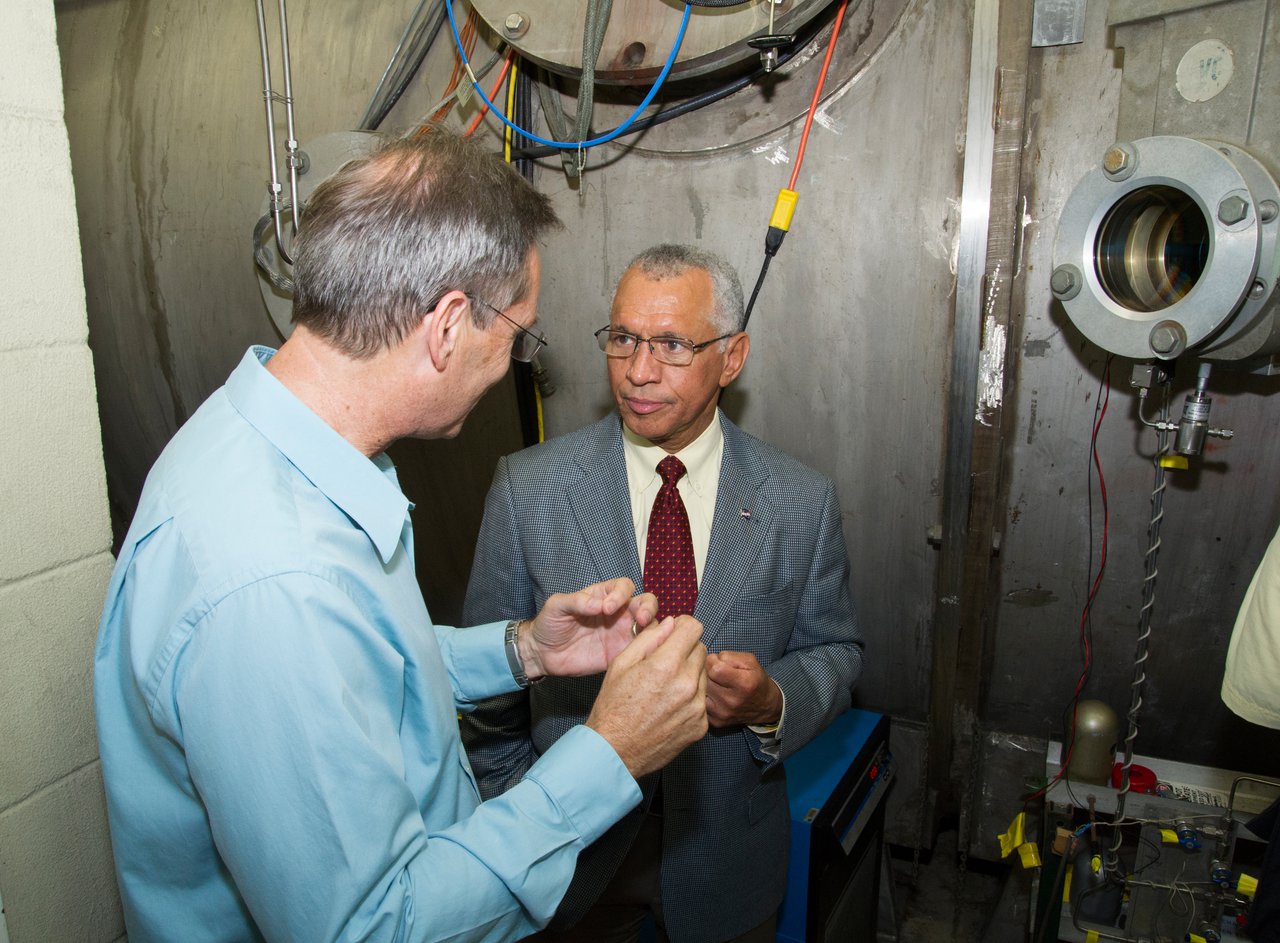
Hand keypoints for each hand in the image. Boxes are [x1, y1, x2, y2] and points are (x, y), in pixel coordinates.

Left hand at [521, 578, 659, 679]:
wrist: (542, 654)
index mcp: (603, 596)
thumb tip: (599, 605)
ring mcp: (621, 633)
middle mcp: (617, 612)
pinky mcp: (620, 653)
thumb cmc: (549, 624)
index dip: (622, 594)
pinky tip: (642, 651)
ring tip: (644, 636)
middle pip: (645, 603)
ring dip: (653, 628)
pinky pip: (640, 649)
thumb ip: (577, 601)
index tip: (608, 608)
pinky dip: (647, 648)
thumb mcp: (557, 606)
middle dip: (649, 608)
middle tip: (641, 619)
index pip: (624, 587)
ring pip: (649, 626)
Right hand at [587, 615, 707, 777]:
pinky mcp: (701, 725)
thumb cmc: (613, 706)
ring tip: (665, 687)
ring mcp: (697, 707)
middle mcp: (687, 684)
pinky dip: (690, 697)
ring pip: (703, 674)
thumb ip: (649, 638)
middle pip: (701, 648)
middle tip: (665, 662)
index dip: (684, 626)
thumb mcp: (621, 663)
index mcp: (666, 665)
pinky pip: (702, 698)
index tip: (676, 632)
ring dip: (689, 673)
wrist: (614, 751)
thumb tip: (671, 623)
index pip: (694, 628)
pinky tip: (669, 706)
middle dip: (685, 649)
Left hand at [705, 651, 782, 727]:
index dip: (712, 661)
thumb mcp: (749, 661)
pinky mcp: (716, 722)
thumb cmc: (755, 679)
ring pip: (700, 692)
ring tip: (715, 684)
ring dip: (704, 686)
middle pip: (705, 680)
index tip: (717, 662)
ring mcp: (723, 714)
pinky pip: (700, 705)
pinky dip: (704, 698)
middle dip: (708, 673)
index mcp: (743, 684)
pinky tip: (714, 696)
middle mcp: (732, 701)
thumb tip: (708, 659)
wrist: (764, 706)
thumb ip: (728, 656)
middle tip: (716, 674)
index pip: (714, 669)